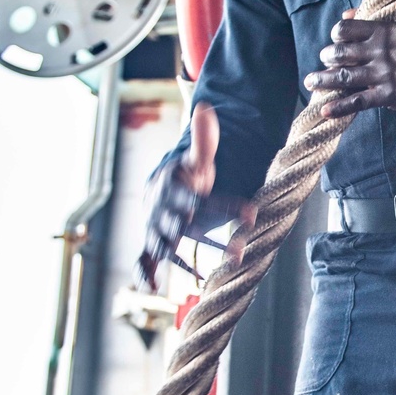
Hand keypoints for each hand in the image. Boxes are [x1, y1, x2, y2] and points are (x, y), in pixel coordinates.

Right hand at [135, 103, 253, 291]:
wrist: (158, 191)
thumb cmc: (186, 176)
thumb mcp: (197, 157)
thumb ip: (204, 138)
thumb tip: (205, 106)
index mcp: (174, 187)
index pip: (202, 198)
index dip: (226, 206)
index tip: (252, 213)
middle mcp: (161, 210)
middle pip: (185, 225)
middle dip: (208, 239)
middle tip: (238, 252)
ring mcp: (154, 228)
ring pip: (168, 246)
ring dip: (184, 263)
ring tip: (203, 280)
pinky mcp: (150, 244)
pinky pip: (143, 259)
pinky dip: (144, 273)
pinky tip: (151, 288)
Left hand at [305, 10, 395, 117]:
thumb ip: (373, 19)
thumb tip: (346, 12)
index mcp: (382, 31)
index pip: (346, 29)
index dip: (336, 35)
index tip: (336, 42)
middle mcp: (379, 51)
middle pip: (339, 53)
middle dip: (326, 58)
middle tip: (324, 63)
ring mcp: (382, 74)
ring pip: (343, 76)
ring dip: (322, 81)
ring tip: (310, 83)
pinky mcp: (387, 95)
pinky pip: (357, 101)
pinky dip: (339, 107)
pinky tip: (325, 110)